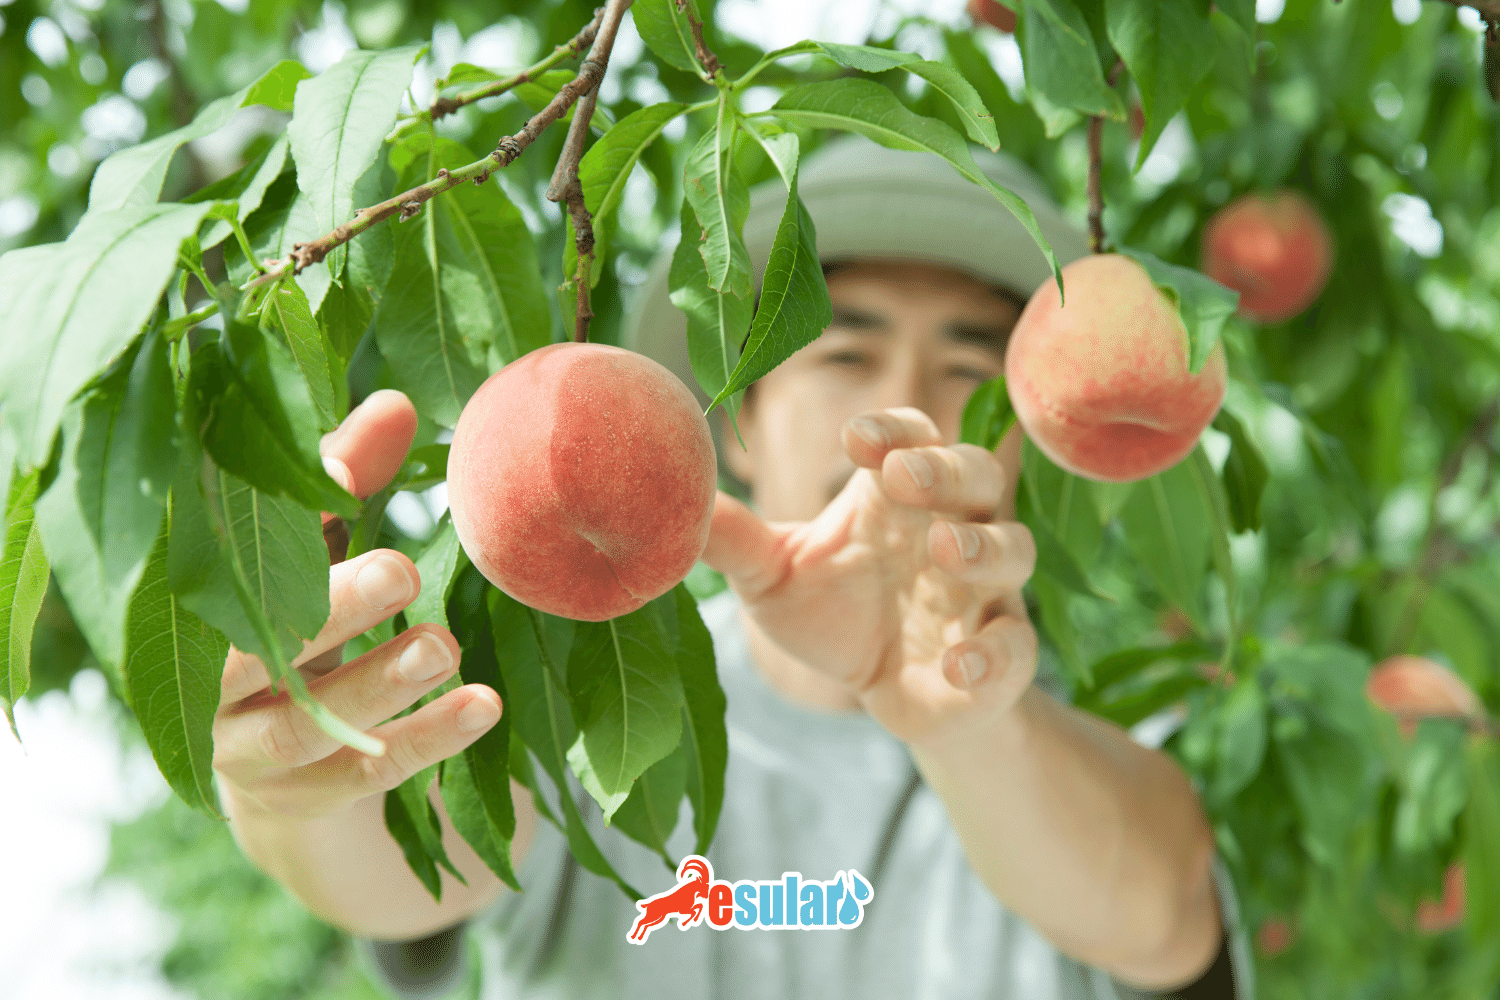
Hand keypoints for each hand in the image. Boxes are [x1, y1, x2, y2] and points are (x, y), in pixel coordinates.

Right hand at [212, 390, 503, 818]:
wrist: (271, 761)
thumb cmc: (295, 613)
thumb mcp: (310, 546)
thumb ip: (343, 479)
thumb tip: (398, 402)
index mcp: (196, 606)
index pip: (223, 558)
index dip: (282, 519)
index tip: (348, 477)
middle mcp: (205, 683)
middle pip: (250, 650)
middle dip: (327, 611)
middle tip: (398, 571)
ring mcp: (246, 751)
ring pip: (301, 725)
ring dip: (377, 684)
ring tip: (445, 646)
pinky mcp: (303, 798)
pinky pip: (364, 772)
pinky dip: (426, 739)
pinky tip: (482, 706)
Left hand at [701, 406, 1039, 748]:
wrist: (887, 694)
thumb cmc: (834, 615)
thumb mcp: (773, 577)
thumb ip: (735, 540)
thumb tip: (672, 499)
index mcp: (896, 499)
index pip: (912, 438)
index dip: (893, 431)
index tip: (855, 438)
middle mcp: (950, 529)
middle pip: (976, 475)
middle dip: (946, 469)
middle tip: (904, 476)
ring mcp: (982, 591)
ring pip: (1012, 548)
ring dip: (984, 545)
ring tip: (945, 549)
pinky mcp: (999, 656)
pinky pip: (1017, 646)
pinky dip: (996, 653)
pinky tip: (962, 663)